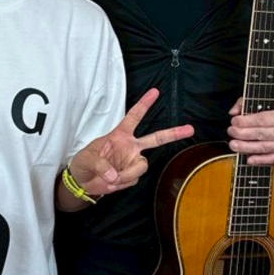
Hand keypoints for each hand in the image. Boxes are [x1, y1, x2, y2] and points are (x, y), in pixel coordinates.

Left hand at [68, 87, 194, 197]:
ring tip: (111, 177)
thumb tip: (114, 176)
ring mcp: (132, 162)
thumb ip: (101, 165)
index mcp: (119, 135)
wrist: (83, 183)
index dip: (144, 104)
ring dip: (127, 174)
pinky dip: (121, 183)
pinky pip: (133, 180)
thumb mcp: (86, 159)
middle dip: (173, 133)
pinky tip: (112, 181)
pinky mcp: (131, 176)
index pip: (134, 117)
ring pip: (142, 167)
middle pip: (156, 139)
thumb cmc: (83, 164)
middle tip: (190, 129)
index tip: (155, 92)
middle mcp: (130, 147)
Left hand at [228, 97, 273, 164]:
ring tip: (233, 145)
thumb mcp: (266, 101)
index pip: (260, 119)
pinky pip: (271, 159)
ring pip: (262, 147)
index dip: (245, 121)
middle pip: (259, 134)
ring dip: (245, 147)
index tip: (234, 121)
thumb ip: (246, 103)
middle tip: (231, 132)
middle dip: (241, 134)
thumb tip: (233, 112)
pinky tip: (248, 159)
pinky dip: (259, 160)